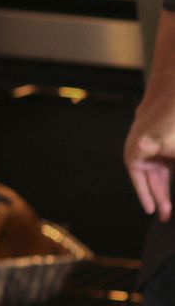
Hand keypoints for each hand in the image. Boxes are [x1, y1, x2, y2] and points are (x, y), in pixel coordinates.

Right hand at [126, 102, 174, 221]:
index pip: (141, 183)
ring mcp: (153, 147)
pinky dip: (169, 173)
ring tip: (171, 202)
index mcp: (136, 155)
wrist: (172, 91)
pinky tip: (172, 180)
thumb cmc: (168, 117)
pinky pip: (166, 163)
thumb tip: (153, 166)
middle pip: (151, 180)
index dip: (148, 198)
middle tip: (166, 214)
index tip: (152, 211)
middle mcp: (141, 152)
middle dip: (160, 197)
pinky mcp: (163, 143)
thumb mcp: (169, 146)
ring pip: (161, 172)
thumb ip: (162, 161)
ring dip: (166, 186)